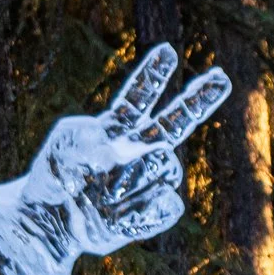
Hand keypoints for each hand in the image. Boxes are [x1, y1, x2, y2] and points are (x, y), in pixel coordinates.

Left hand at [22, 43, 231, 255]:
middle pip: (177, 122)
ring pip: (165, 169)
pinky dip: (140, 210)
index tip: (166, 51)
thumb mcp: (60, 149)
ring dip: (133, 182)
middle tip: (222, 77)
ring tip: (102, 196)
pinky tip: (116, 217)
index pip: (139, 98)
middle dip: (199, 99)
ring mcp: (150, 178)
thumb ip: (85, 135)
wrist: (51, 223)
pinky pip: (166, 203)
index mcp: (116, 129)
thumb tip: (120, 147)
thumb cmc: (52, 181)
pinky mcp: (156, 209)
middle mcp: (138, 150)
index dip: (152, 75)